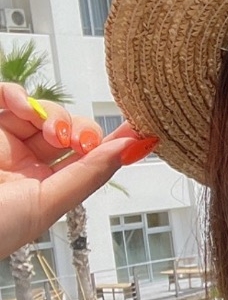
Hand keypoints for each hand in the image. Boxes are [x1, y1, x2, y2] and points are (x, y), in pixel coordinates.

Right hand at [0, 83, 156, 258]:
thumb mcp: (47, 204)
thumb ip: (87, 176)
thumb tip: (125, 151)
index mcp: (47, 186)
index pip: (88, 158)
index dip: (114, 143)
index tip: (142, 131)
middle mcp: (28, 161)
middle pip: (70, 128)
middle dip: (82, 128)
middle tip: (78, 140)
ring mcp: (4, 139)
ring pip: (42, 109)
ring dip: (52, 112)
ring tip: (48, 130)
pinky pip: (6, 95)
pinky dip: (18, 95)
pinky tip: (21, 109)